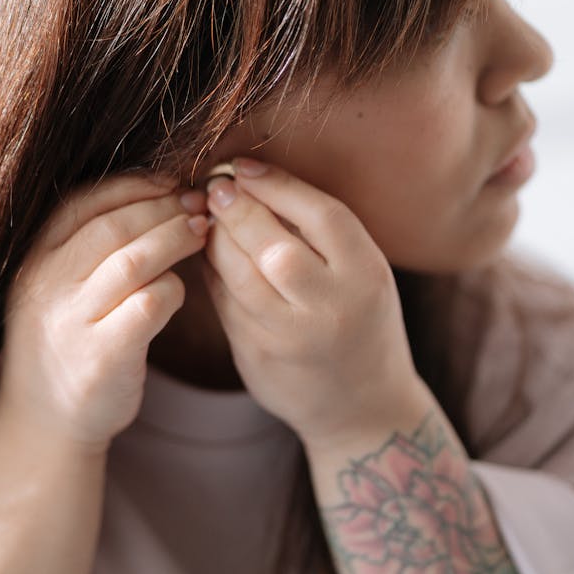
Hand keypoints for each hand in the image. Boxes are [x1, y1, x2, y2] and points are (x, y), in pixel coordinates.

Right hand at [0, 173, 208, 451]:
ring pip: (135, 260)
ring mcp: (72, 321)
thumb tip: (158, 194)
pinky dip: (174, 288)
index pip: (84, 201)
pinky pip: (150, 304)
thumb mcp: (60, 285)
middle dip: (163, 207)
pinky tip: (181, 290)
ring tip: (201, 232)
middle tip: (199, 205)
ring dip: (176, 239)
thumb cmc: (69, 340)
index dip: (135, 184)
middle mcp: (47, 285)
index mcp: (35, 259)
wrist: (45, 420)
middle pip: (114, 224)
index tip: (172, 182)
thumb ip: (91, 244)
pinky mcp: (102, 356)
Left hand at [202, 158, 422, 449]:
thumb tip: (252, 179)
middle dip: (240, 209)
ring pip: (241, 276)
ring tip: (208, 215)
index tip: (245, 165)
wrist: (364, 407)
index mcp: (366, 275)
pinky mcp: (259, 355)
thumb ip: (320, 233)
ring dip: (217, 238)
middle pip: (277, 246)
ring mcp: (293, 336)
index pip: (322, 216)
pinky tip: (207, 250)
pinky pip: (226, 302)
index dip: (278, 184)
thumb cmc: (359, 321)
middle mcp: (333, 307)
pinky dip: (211, 270)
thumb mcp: (361, 272)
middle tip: (216, 186)